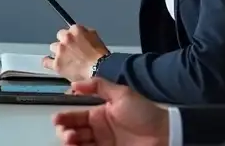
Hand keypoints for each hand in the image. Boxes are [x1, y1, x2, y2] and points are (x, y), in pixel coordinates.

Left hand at [44, 24, 110, 81]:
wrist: (100, 71)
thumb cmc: (101, 58)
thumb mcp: (96, 39)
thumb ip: (86, 34)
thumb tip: (82, 34)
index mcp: (76, 30)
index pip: (70, 30)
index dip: (73, 37)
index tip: (75, 42)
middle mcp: (66, 38)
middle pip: (60, 36)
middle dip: (65, 43)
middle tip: (71, 51)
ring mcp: (60, 50)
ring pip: (53, 47)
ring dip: (58, 52)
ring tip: (66, 60)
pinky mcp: (56, 63)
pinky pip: (46, 61)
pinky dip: (49, 62)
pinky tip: (53, 64)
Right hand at [52, 77, 169, 145]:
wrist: (166, 134)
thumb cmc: (145, 113)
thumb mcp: (122, 94)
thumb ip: (98, 86)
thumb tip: (75, 84)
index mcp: (99, 114)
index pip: (76, 116)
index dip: (65, 118)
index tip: (57, 119)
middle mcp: (98, 130)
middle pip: (74, 131)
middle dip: (65, 131)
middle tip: (67, 132)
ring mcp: (103, 143)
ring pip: (79, 144)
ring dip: (71, 142)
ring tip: (71, 139)